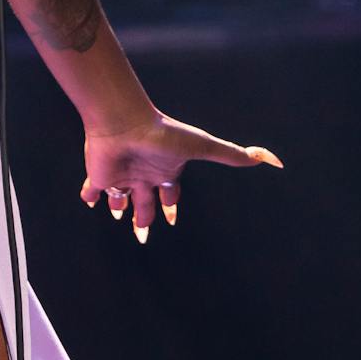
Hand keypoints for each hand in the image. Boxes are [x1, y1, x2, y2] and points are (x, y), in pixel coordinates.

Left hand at [79, 108, 281, 243]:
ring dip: (118, 207)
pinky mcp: (100, 176)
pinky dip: (89, 195)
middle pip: (146, 202)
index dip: (171, 206)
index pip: (170, 193)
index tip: (172, 220)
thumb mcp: (202, 147)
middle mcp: (143, 174)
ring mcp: (121, 175)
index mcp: (166, 170)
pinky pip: (92, 189)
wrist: (124, 123)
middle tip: (143, 236)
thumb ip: (233, 155)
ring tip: (117, 217)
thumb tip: (273, 160)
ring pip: (120, 197)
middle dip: (145, 218)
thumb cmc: (163, 134)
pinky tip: (88, 202)